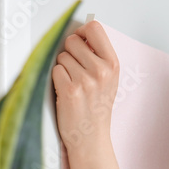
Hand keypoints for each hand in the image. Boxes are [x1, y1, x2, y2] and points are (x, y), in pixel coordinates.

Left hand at [51, 20, 119, 153]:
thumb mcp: (108, 80)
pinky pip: (55, 70)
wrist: (91, 139)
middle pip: (72, 41)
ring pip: (61, 57)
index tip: (79, 41)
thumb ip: (98, 56)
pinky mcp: (69, 91)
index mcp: (113, 64)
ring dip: (63, 69)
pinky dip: (57, 80)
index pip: (94, 28)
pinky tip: (66, 93)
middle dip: (69, 53)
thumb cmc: (97, 110)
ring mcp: (85, 81)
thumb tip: (81, 34)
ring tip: (73, 85)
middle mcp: (101, 71)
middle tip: (75, 71)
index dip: (82, 32)